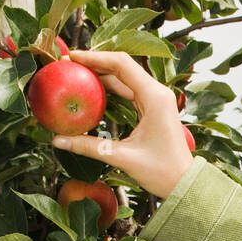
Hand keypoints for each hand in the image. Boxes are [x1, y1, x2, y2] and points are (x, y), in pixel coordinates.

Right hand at [50, 49, 194, 198]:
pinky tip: (92, 91)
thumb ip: (90, 146)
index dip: (94, 57)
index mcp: (154, 97)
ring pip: (125, 78)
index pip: (121, 64)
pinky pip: (130, 91)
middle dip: (95, 64)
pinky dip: (111, 89)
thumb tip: (58, 140)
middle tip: (68, 66)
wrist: (184, 183)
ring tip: (76, 75)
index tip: (72, 58)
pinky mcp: (154, 107)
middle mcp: (157, 93)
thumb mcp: (122, 158)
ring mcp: (157, 99)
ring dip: (101, 75)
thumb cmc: (161, 172)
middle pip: (122, 67)